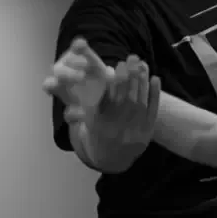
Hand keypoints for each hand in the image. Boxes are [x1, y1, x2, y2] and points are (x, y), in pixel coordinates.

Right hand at [44, 40, 158, 155]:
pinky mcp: (146, 135)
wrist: (111, 159)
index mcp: (99, 126)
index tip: (116, 65)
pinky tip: (155, 78)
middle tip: (132, 58)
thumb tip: (61, 83)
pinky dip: (154, 94)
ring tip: (142, 64)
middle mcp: (116, 131)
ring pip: (140, 103)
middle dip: (129, 78)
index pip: (108, 101)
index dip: (113, 83)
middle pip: (126, 100)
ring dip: (142, 82)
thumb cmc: (95, 132)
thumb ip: (78, 103)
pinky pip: (152, 112)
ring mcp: (132, 134)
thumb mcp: (85, 119)